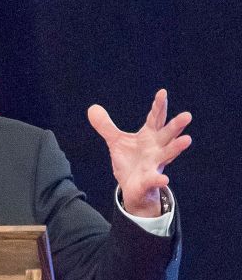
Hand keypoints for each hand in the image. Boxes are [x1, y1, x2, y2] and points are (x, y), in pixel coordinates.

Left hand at [87, 89, 191, 216]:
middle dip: (176, 125)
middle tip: (187, 115)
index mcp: (149, 136)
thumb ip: (106, 126)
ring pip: (167, 154)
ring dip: (176, 148)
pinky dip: (158, 179)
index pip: (155, 118)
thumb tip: (92, 108)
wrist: (133, 187)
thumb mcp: (116, 141)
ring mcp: (154, 164)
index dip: (158, 106)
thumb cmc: (130, 161)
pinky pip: (154, 179)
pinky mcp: (148, 180)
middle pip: (167, 134)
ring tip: (187, 140)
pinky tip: (164, 179)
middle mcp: (156, 149)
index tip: (163, 92)